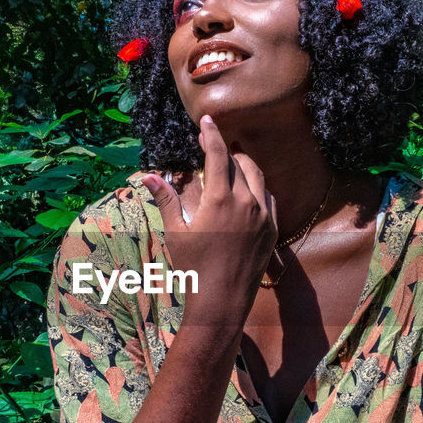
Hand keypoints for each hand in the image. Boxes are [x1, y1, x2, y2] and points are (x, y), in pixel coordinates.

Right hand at [141, 115, 276, 320]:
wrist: (223, 302)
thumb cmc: (193, 269)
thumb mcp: (176, 233)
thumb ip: (167, 200)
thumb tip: (149, 176)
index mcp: (221, 199)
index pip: (218, 154)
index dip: (212, 134)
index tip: (207, 120)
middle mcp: (247, 202)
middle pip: (240, 162)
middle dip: (227, 149)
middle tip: (214, 143)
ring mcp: (264, 216)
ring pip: (258, 177)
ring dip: (244, 166)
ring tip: (232, 162)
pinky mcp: (272, 230)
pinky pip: (268, 198)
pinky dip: (257, 187)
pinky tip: (247, 191)